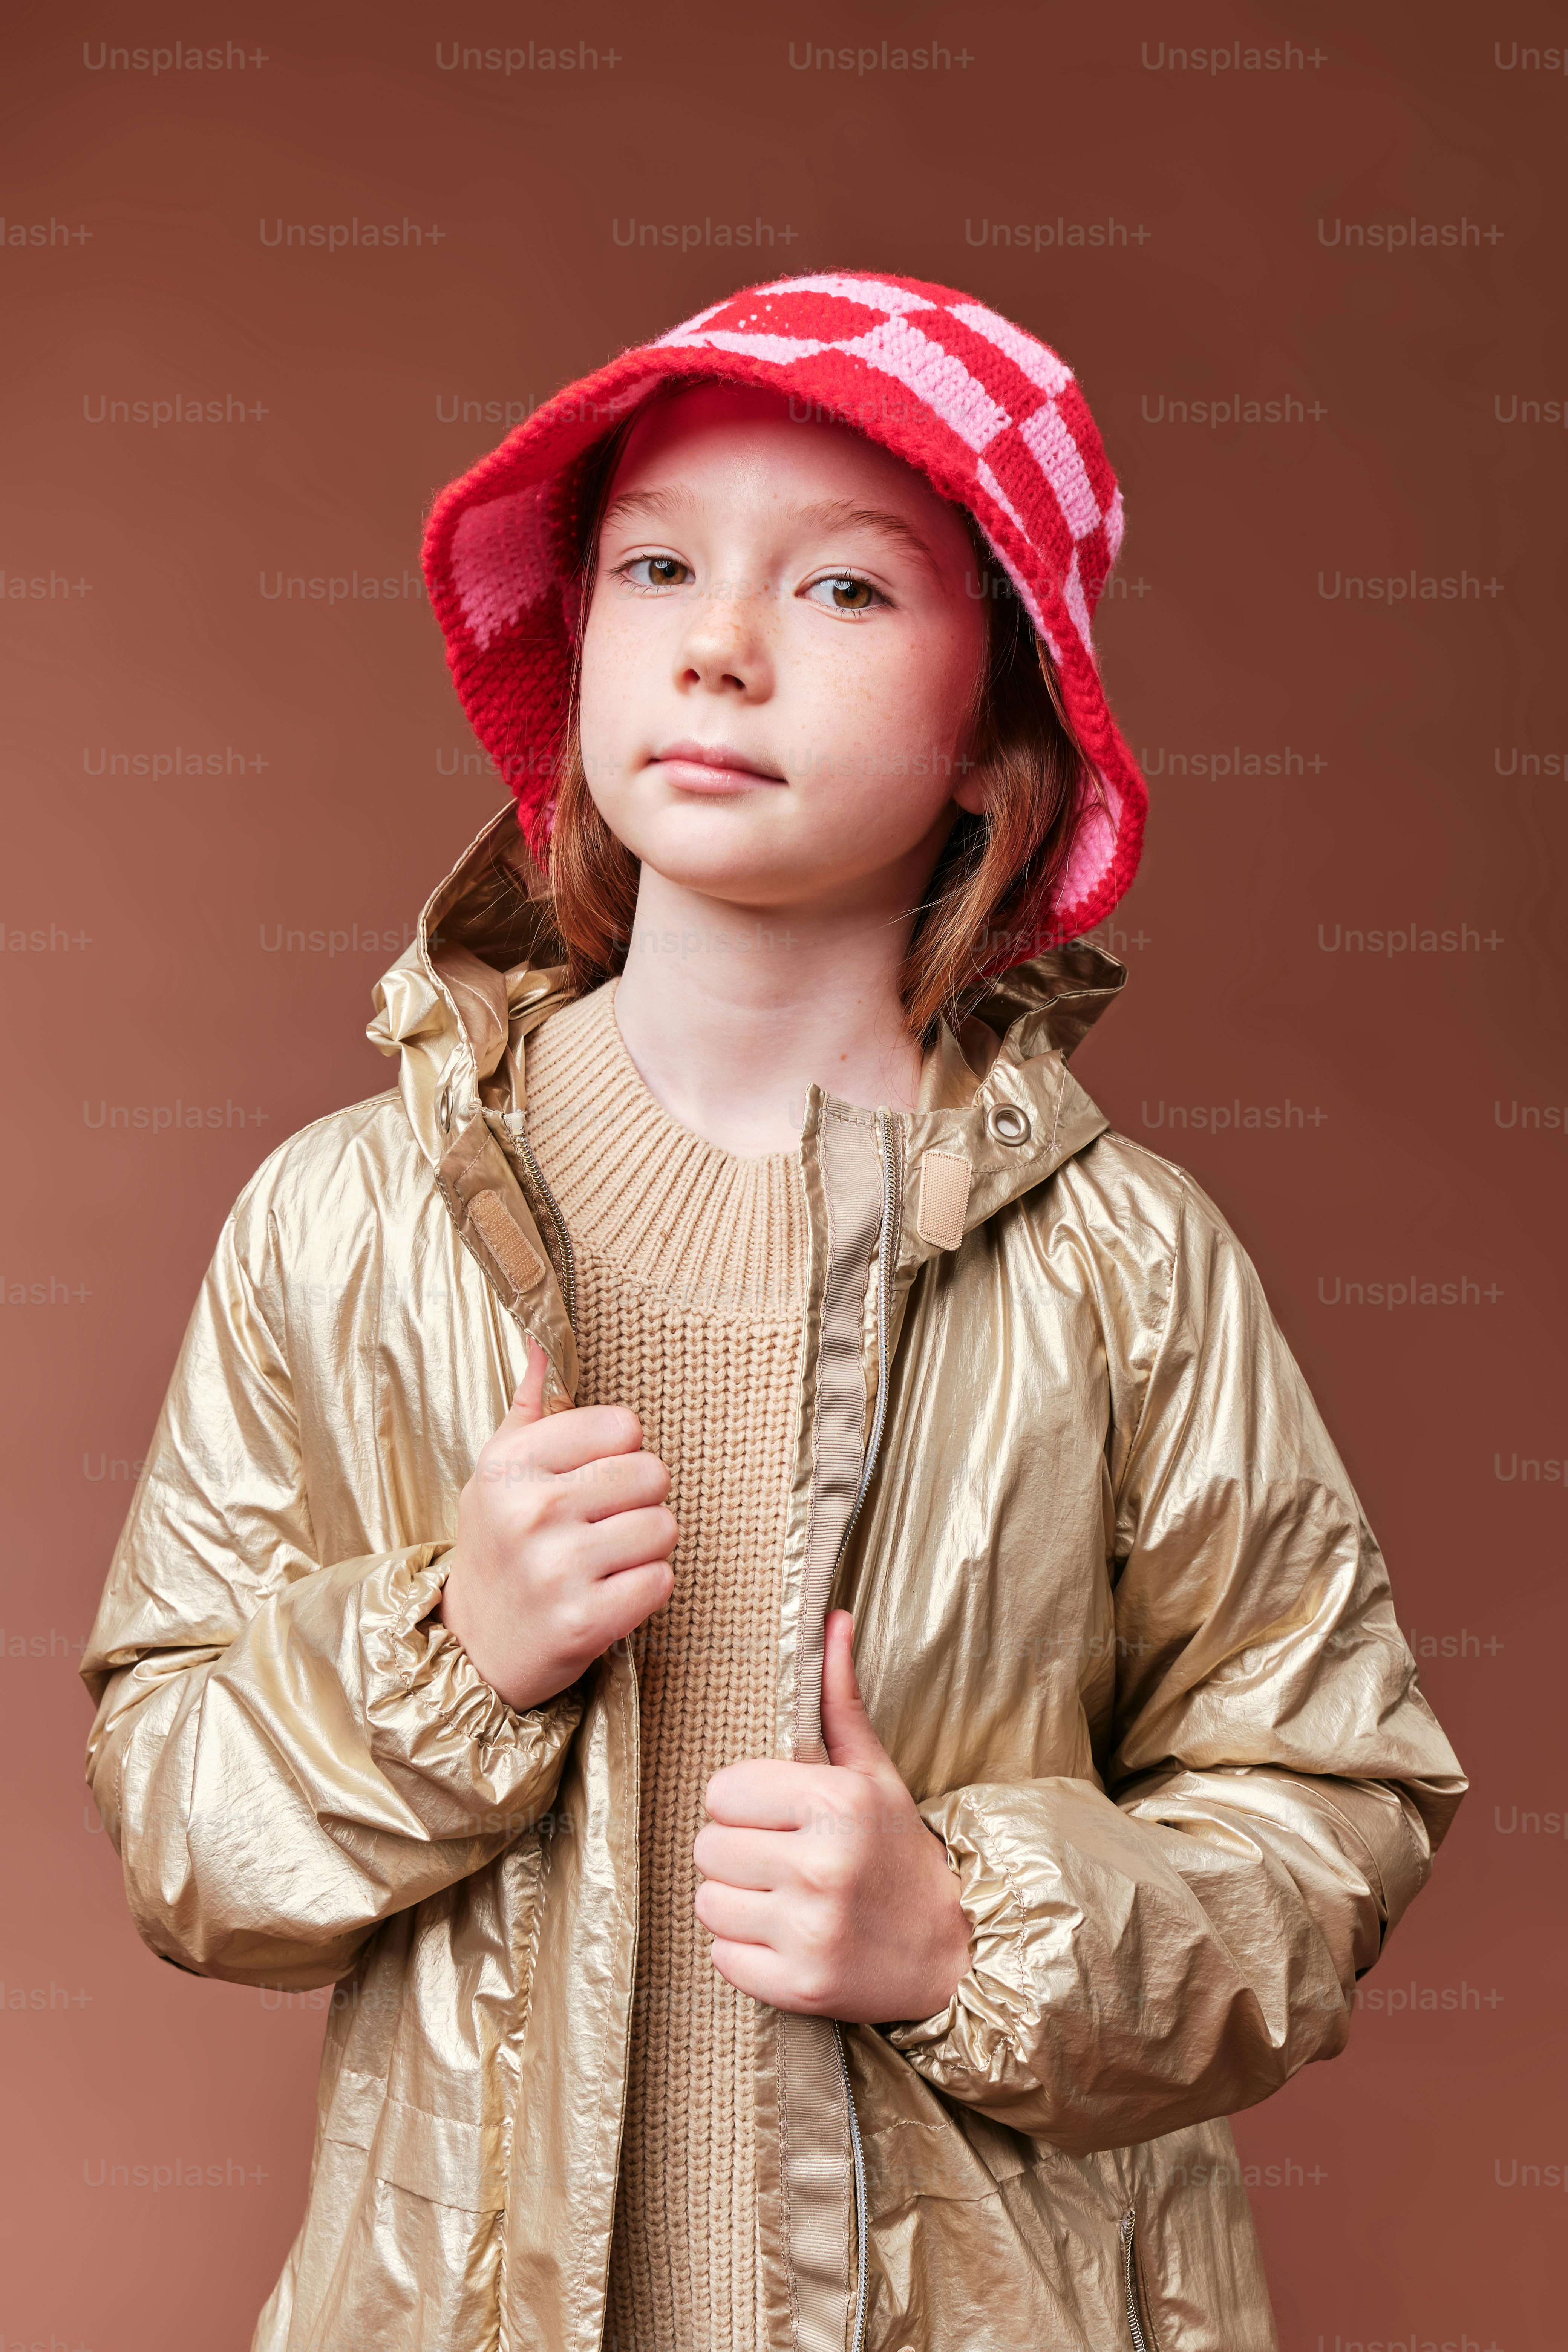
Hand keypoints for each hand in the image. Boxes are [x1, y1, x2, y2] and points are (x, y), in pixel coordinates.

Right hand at [434, 1338, 677, 1714]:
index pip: (622, 1425)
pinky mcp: (584, 1622)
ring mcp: (558, 1569)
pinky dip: (646, 1588)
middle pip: (652, 1473)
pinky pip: (662, 1580)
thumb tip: (542, 1345)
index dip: (621, 1451)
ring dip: (647, 1546)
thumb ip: (528, 1409)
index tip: (593, 1476)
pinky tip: (611, 1592)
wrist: (470, 1647)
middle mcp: (532, 1511)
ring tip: (608, 1558)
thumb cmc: (495, 1548)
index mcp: (511, 1465)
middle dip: (640, 1498)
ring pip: (664, 1527)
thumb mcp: (494, 1473)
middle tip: (605, 1522)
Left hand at [693, 1611, 971, 2023]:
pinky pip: (720, 1958)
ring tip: (781, 1896)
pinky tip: (784, 1936)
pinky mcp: (798, 1987)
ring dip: (734, 1900)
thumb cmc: (897, 1850)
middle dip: (735, 1850)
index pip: (722, 1791)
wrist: (951, 1949)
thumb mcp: (873, 1772)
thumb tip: (831, 1618)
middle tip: (779, 1857)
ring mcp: (810, 1931)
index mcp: (836, 1803)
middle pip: (707, 1846)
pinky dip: (743, 1951)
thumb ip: (839, 1700)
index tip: (776, 1814)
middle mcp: (821, 1866)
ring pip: (707, 1901)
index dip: (742, 1802)